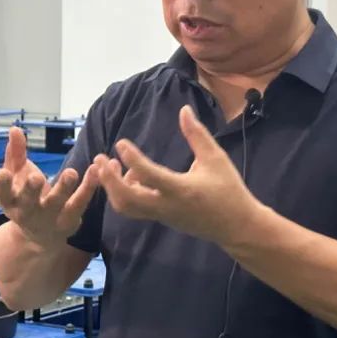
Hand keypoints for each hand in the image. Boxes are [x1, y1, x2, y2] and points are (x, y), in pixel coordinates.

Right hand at [0, 127, 98, 247]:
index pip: (2, 194)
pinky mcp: (70, 221)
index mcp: (10, 202)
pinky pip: (80, 202)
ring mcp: (49, 219)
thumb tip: (15, 128)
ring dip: (64, 188)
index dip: (2, 184)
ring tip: (71, 172)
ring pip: (57, 203)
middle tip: (36, 178)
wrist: (41, 236)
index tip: (3, 173)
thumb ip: (16, 153)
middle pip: (28, 203)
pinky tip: (94, 170)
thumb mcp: (17, 176)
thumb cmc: (26, 197)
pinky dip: (88, 187)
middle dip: (31, 191)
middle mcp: (27, 213)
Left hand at [93, 105, 259, 245]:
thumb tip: (184, 110)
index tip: (121, 143)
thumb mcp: (216, 159)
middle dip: (108, 180)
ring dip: (113, 187)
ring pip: (126, 207)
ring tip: (111, 165)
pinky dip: (125, 193)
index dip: (132, 159)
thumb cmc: (228, 190)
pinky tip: (130, 175)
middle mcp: (167, 206)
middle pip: (126, 199)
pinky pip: (135, 208)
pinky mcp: (160, 219)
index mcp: (181, 190)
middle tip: (100, 158)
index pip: (149, 175)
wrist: (236, 227)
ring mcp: (161, 215)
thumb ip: (197, 135)